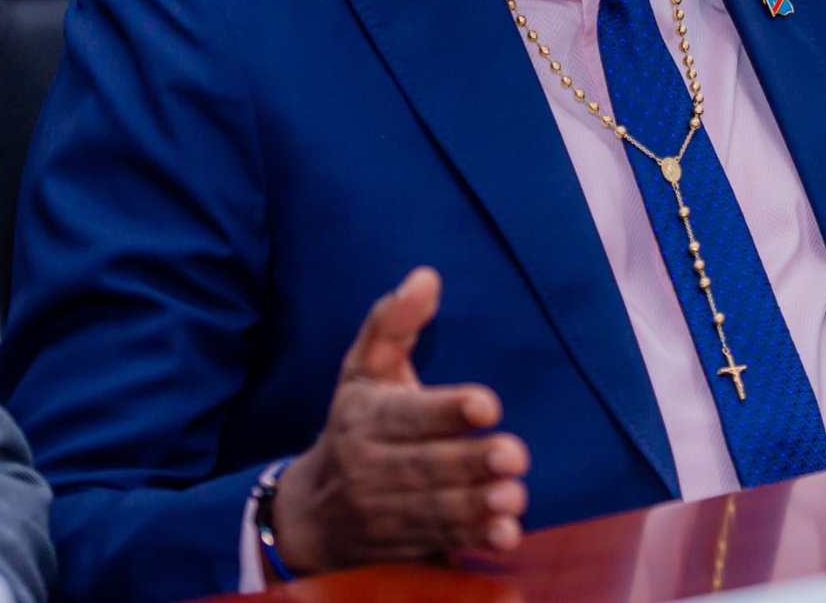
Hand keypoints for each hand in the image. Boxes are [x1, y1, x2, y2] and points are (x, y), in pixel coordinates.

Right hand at [271, 268, 529, 574]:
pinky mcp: (399, 549)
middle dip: (469, 463)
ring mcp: (382, 513)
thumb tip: (426, 276)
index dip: (446, 411)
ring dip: (475, 506)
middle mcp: (368, 468)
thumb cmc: (355, 423)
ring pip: (433, 511)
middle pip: (424, 467)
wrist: (311, 514)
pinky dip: (472, 542)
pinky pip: (438, 544)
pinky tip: (505, 534)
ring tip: (513, 495)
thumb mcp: (364, 371)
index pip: (405, 416)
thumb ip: (394, 324)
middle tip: (514, 454)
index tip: (487, 404)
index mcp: (364, 418)